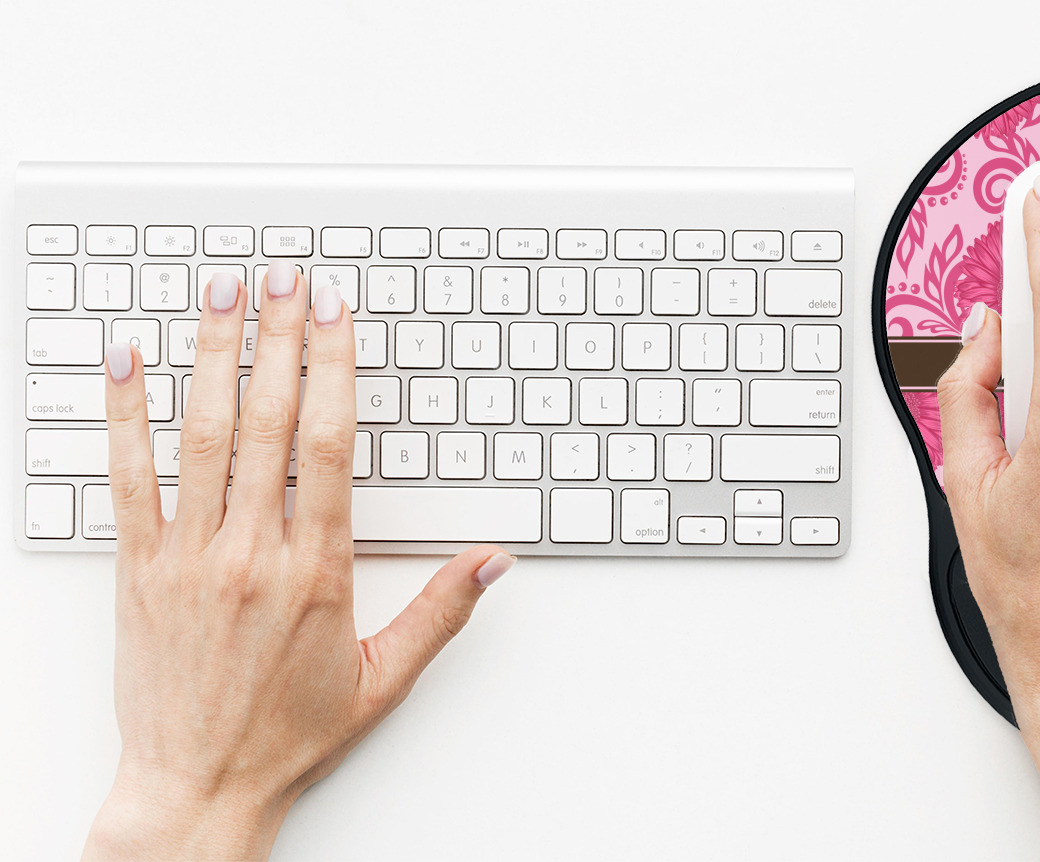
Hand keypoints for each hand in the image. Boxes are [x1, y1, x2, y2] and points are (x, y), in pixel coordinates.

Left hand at [83, 263, 514, 860]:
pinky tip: (125, 362)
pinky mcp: (138, 570)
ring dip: (210, 355)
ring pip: (200, 435)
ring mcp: (187, 557)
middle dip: (276, 338)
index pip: (327, 446)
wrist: (196, 788)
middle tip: (281, 276)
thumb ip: (441, 611)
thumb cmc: (289, 735)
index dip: (331, 368)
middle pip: (267, 421)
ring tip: (219, 293)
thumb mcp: (384, 678)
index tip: (333, 314)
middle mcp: (249, 553)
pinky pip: (127, 480)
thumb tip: (493, 561)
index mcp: (315, 572)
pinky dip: (123, 416)